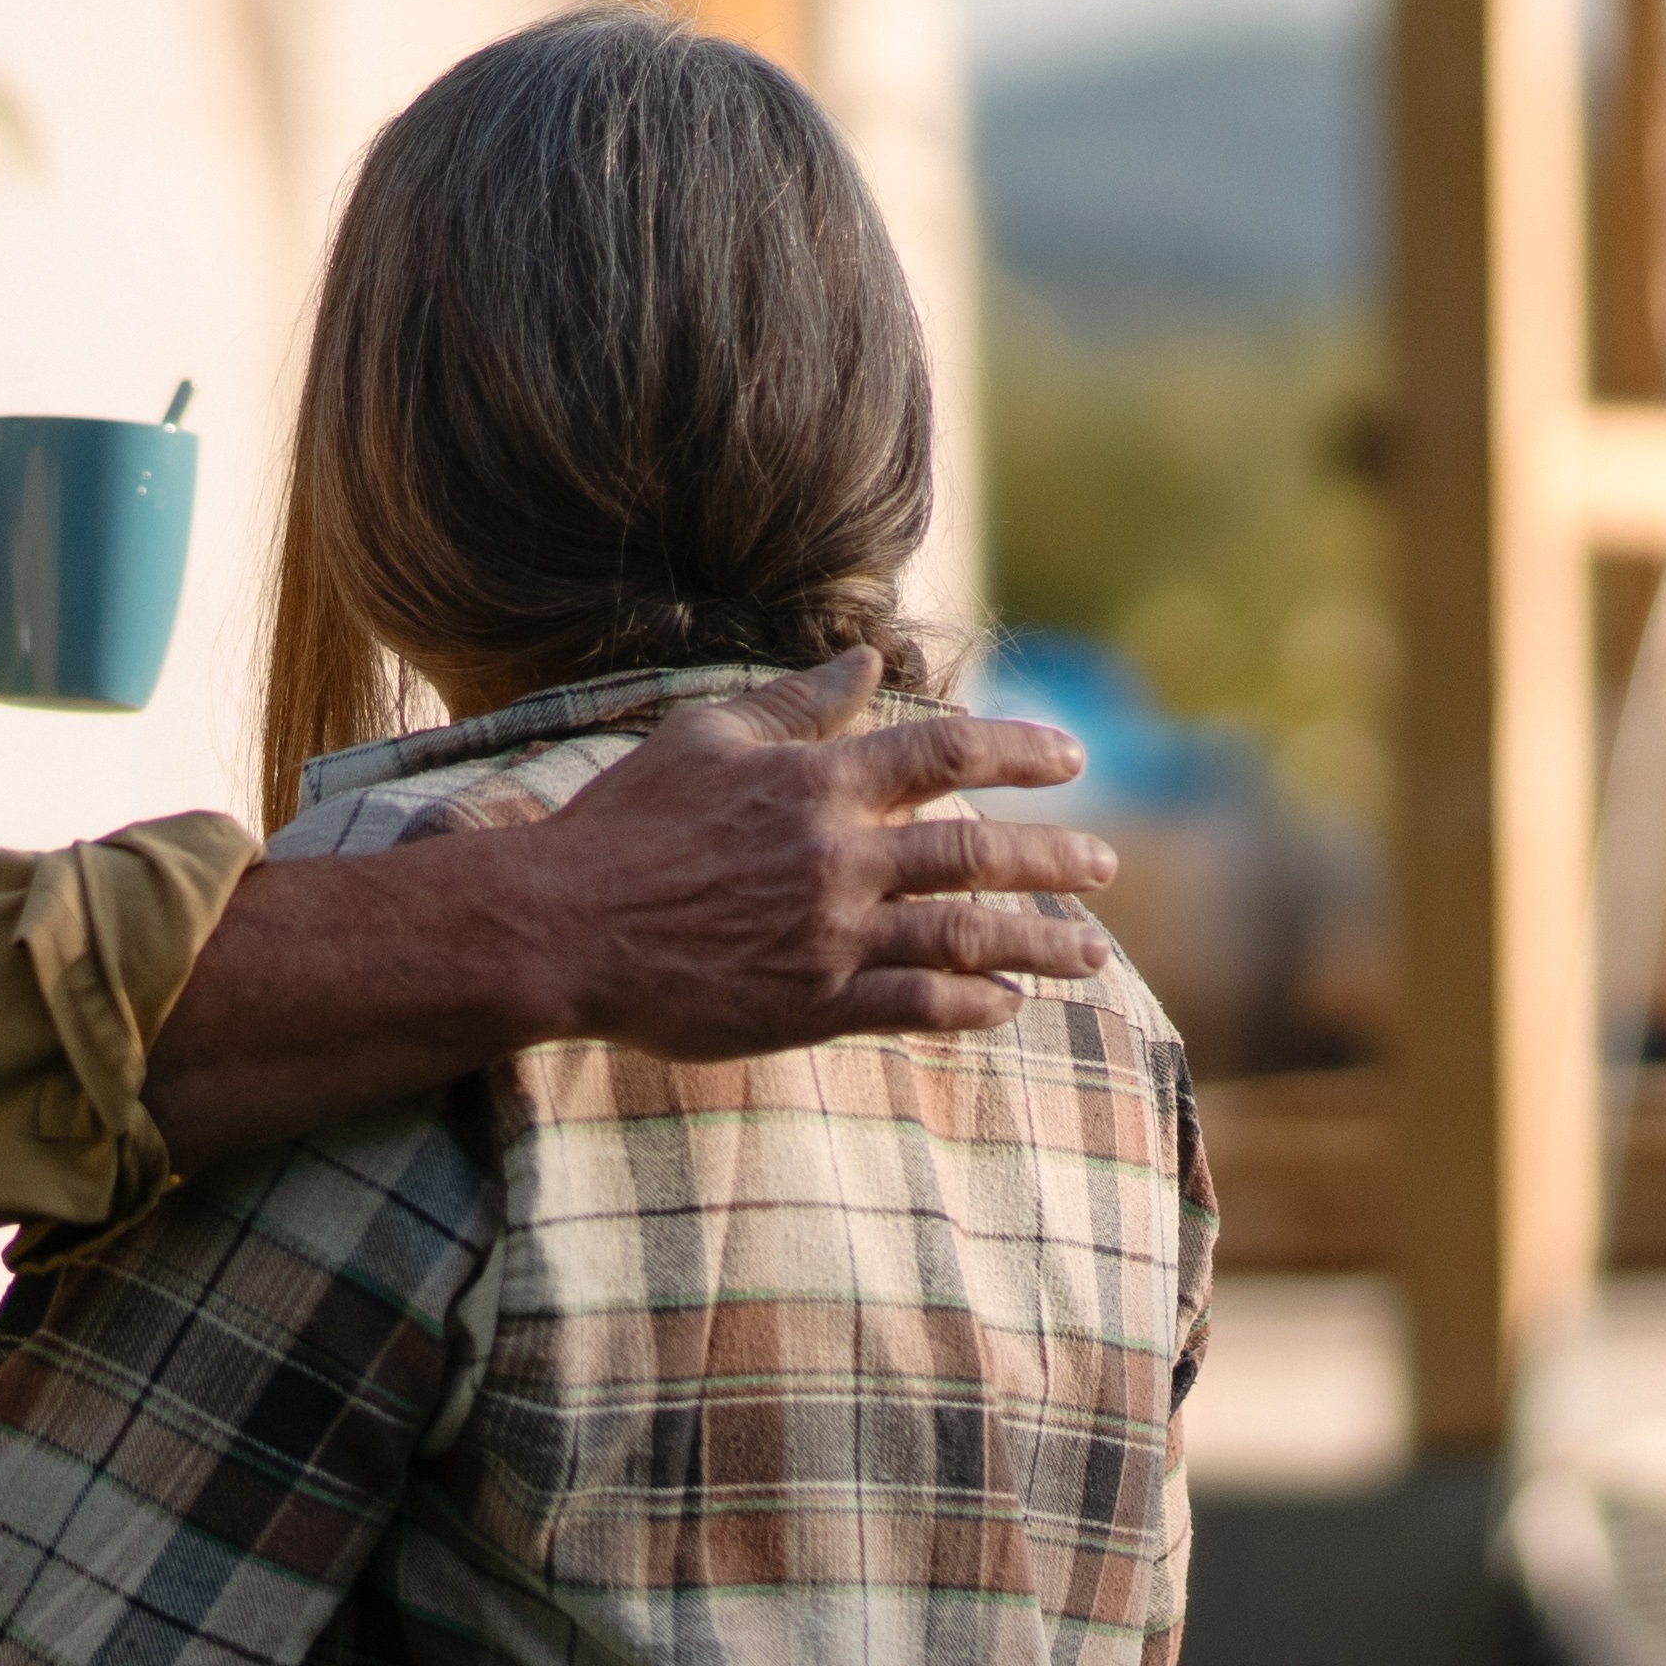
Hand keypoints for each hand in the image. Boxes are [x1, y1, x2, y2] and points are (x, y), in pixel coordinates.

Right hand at [504, 653, 1121, 1057]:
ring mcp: (829, 936)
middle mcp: (838, 858)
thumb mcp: (706, 739)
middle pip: (978, 855)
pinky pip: (915, 1005)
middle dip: (1054, 861)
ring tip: (1090, 954)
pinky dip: (971, 1004)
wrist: (559, 927)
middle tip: (1105, 863)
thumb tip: (866, 660)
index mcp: (817, 784)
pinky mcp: (810, 1004)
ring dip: (1040, 943)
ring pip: (965, 937)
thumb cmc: (624, 826)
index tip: (1072, 757)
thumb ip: (796, 704)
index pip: (946, 755)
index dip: (1020, 751)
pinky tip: (1007, 1005)